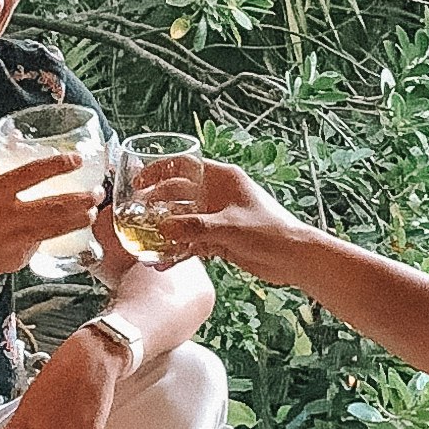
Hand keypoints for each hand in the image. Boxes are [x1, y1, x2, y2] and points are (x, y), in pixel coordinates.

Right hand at [0, 138, 102, 283]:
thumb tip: (7, 139)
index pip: (33, 173)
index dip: (58, 166)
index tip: (77, 160)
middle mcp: (9, 215)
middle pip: (55, 206)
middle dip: (82, 199)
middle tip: (98, 192)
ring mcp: (15, 240)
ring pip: (56, 229)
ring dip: (77, 220)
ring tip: (90, 213)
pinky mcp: (17, 259)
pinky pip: (37, 246)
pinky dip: (47, 238)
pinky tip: (54, 233)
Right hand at [143, 156, 313, 283]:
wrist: (294, 258)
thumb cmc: (270, 232)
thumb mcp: (228, 228)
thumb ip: (194, 228)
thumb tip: (162, 229)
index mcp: (222, 178)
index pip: (183, 165)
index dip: (158, 171)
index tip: (138, 181)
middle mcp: (217, 195)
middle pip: (178, 194)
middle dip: (156, 205)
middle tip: (134, 215)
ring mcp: (217, 217)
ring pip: (183, 220)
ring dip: (165, 231)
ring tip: (144, 243)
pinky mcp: (220, 239)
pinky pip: (192, 242)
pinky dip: (178, 251)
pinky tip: (162, 262)